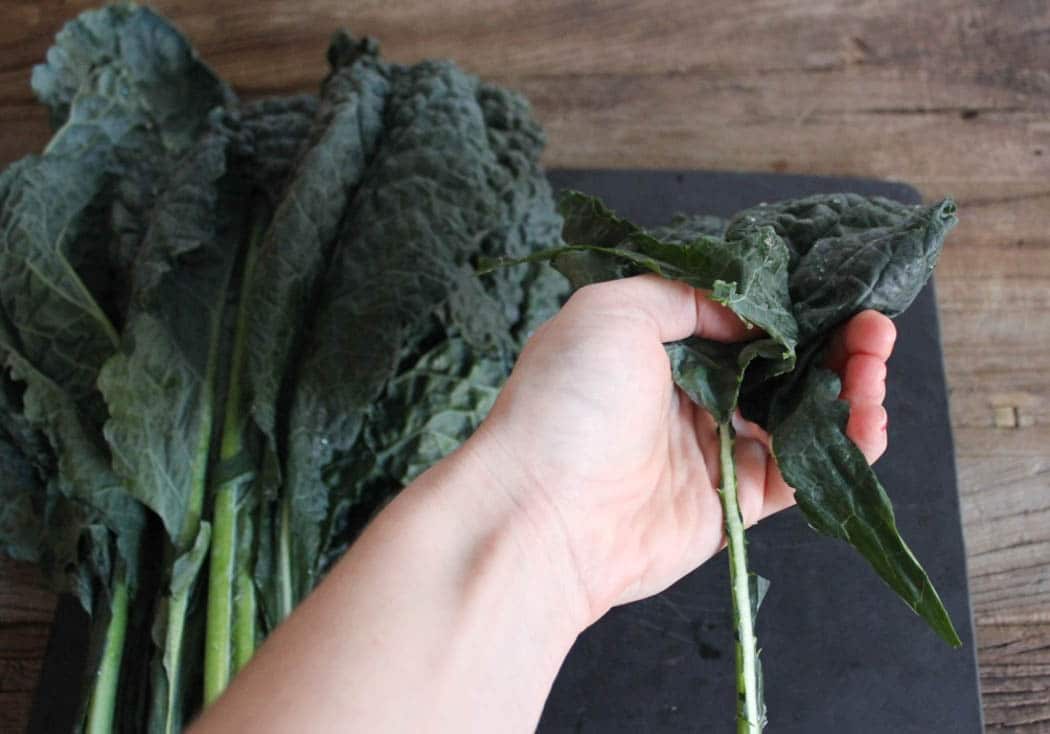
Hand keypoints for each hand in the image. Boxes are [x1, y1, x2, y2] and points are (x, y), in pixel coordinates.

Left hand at [471, 274, 895, 624]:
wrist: (545, 512)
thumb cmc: (569, 401)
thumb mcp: (612, 310)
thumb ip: (683, 297)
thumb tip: (749, 313)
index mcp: (660, 349)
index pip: (745, 321)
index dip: (794, 306)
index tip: (838, 290)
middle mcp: (690, 397)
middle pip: (783, 366)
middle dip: (835, 343)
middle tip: (875, 329)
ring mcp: (715, 452)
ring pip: (800, 416)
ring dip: (849, 389)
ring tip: (876, 368)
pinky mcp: (735, 503)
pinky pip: (801, 473)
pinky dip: (844, 447)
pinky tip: (869, 421)